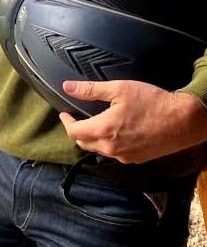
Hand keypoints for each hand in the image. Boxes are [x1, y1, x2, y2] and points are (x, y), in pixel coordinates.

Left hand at [59, 79, 206, 163]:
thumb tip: (67, 87)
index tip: (65, 114)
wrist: (182, 121)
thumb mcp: (119, 89)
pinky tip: (113, 134)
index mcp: (104, 130)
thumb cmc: (151, 102)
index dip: (66, 123)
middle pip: (83, 143)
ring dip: (91, 139)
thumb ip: (90, 89)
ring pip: (98, 150)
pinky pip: (114, 154)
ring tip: (93, 124)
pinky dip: (107, 145)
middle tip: (77, 119)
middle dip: (77, 131)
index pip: (74, 132)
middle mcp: (111, 148)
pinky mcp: (135, 159)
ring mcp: (123, 156)